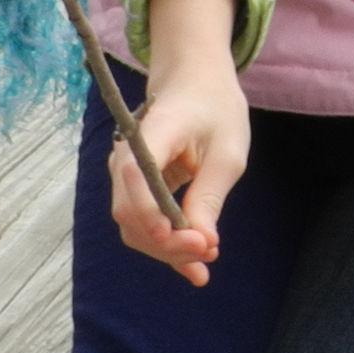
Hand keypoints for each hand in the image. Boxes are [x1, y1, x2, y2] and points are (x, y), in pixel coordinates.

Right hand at [110, 0, 248, 287]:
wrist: (196, 83)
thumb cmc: (215, 108)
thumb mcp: (228, 149)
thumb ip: (210, 195)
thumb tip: (201, 245)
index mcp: (152, 133)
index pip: (136, 180)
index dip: (157, 219)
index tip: (195, 241)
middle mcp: (126, 156)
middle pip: (133, 214)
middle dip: (168, 243)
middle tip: (208, 255)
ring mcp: (125, 175)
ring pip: (135, 226)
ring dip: (167, 250)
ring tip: (204, 264)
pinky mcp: (134, 189)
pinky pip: (143, 223)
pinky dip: (166, 245)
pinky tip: (192, 269)